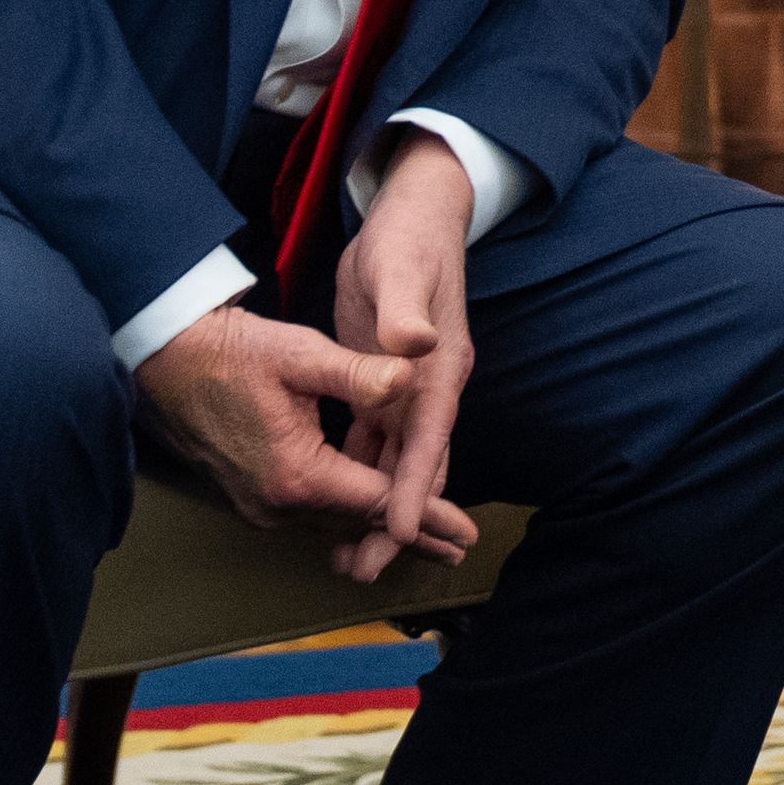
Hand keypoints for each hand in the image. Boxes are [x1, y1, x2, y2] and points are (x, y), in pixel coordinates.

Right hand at [135, 301, 480, 568]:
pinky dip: (348, 518)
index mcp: (298, 475)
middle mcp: (279, 504)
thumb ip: (359, 371)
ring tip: (427, 542)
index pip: (380, 505)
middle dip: (413, 536)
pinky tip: (370, 518)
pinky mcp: (252, 497)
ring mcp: (261, 506)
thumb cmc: (232, 351)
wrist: (163, 361)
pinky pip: (312, 515)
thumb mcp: (301, 354)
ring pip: (335, 524)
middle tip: (459, 550)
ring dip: (380, 531)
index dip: (428, 517)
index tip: (466, 534)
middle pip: (360, 527)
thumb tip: (411, 374)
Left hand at [327, 131, 486, 584]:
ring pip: (396, 463)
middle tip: (366, 566)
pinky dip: (365, 476)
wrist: (414, 218)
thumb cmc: (408, 242)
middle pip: (417, 466)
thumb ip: (407, 309)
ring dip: (378, 508)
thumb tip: (414, 342)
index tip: (399, 529)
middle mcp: (430, 388)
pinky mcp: (387, 386)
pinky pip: (378, 443)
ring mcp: (410, 390)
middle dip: (397, 519)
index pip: (428, 438)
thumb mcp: (401, 270)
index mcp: (439, 368)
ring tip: (353, 556)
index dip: (415, 486)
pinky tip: (344, 504)